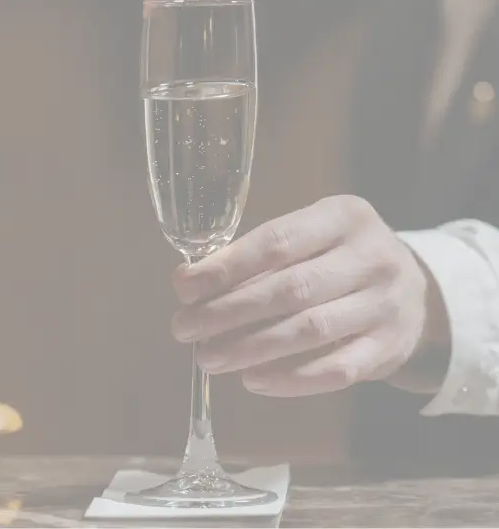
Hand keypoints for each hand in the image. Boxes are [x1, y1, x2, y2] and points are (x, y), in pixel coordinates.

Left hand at [171, 195, 449, 396]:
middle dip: (228, 311)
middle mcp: (371, 256)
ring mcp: (386, 304)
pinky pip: (337, 370)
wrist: (413, 291)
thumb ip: (261, 254)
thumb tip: (193, 283)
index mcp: (344, 217)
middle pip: (290, 288)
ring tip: (208, 358)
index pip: (277, 241)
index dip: (226, 267)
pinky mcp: (390, 347)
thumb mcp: (313, 236)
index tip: (184, 287)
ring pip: (310, 330)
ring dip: (251, 348)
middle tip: (184, 328)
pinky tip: (253, 380)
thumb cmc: (341, 259)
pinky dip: (290, 379)